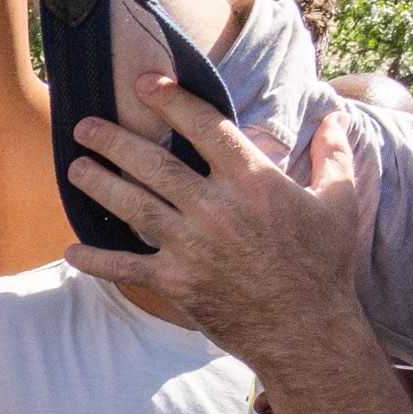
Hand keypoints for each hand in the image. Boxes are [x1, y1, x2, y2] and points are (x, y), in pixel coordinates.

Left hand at [66, 81, 370, 370]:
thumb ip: (333, 154)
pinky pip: (125, 267)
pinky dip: (96, 260)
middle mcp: (215, 207)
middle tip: (83, 126)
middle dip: (114, 140)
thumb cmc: (325, 262)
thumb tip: (336, 116)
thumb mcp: (340, 201)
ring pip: (133, 206)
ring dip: (99, 185)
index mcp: (253, 179)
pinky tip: (72, 251)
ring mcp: (191, 245)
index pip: (204, 125)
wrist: (307, 329)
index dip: (171, 100)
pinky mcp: (175, 282)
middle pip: (153, 163)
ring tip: (75, 169)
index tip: (145, 84)